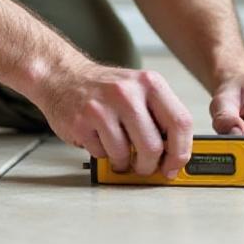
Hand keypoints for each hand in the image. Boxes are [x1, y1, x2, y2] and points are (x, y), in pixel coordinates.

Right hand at [37, 62, 194, 177]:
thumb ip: (160, 118)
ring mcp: (102, 107)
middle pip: (153, 146)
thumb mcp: (140, 91)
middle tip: (143, 167)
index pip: (180, 122)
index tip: (173, 166)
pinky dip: (102, 154)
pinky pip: (101, 153)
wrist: (62, 76)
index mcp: (150, 83)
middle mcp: (127, 92)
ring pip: (125, 154)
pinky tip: (98, 138)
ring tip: (118, 152)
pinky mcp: (81, 121)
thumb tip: (175, 156)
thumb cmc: (105, 90)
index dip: (180, 152)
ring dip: (123, 163)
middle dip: (149, 165)